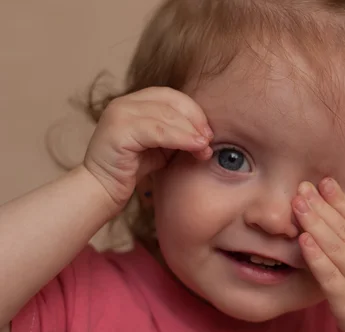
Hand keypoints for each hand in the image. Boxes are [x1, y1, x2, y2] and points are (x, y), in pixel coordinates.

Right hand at [83, 87, 213, 208]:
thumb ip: (178, 135)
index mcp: (134, 102)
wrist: (102, 190)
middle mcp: (124, 103)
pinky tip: (194, 147)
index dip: (194, 111)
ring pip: (166, 115)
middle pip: (170, 101)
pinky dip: (180, 138)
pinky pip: (157, 131)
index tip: (208, 132)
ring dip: (190, 130)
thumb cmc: (132, 170)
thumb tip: (207, 135)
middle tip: (209, 139)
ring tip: (205, 146)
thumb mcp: (161, 147)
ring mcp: (119, 114)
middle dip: (195, 119)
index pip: (171, 96)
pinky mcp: (118, 131)